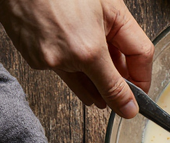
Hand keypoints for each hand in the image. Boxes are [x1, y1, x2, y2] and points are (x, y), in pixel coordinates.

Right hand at [0, 0, 152, 117]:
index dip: (132, 98)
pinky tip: (71, 43)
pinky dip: (71, 64)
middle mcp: (64, 60)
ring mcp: (45, 62)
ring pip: (80, 84)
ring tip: (96, 58)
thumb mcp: (112, 11)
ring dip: (94, 79)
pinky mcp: (32, 60)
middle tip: (120, 73)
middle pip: (100, 88)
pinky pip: (61, 71)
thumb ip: (133, 48)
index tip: (135, 105)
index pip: (119, 88)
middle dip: (113, 84)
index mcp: (88, 50)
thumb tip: (137, 84)